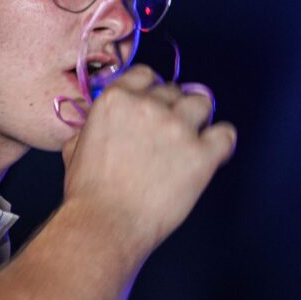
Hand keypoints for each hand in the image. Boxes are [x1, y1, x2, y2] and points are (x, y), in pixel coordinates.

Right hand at [61, 65, 235, 257]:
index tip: (154, 104)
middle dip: (172, 108)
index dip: (151, 90)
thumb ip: (89, 128)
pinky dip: (221, 142)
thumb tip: (90, 129)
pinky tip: (213, 153)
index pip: (145, 75)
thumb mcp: (74, 148)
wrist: (106, 224)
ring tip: (192, 139)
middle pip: (174, 90)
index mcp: (116, 99)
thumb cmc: (87, 194)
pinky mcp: (202, 154)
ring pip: (202, 103)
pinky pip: (226, 135)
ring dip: (198, 118)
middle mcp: (149, 106)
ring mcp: (178, 128)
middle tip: (168, 133)